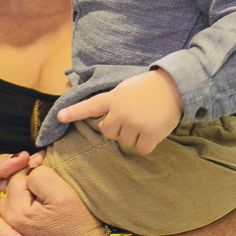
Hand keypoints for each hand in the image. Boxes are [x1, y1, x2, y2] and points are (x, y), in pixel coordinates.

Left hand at [0, 162, 120, 235]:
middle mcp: (7, 225)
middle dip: (26, 179)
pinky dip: (24, 205)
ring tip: (46, 198)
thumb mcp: (62, 194)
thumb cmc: (79, 228)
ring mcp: (11, 233)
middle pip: (10, 186)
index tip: (53, 173)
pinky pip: (15, 212)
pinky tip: (41, 210)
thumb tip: (31, 167)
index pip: (18, 174)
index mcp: (15, 212)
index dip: (37, 167)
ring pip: (11, 198)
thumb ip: (40, 175)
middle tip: (50, 185)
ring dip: (24, 192)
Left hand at [57, 69, 182, 154]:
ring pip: (124, 142)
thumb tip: (105, 122)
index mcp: (115, 97)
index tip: (59, 117)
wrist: (176, 86)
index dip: (74, 112)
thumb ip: (114, 101)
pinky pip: (141, 149)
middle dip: (118, 129)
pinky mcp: (150, 134)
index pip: (91, 105)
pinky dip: (147, 144)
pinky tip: (153, 131)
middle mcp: (121, 111)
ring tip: (146, 121)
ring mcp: (135, 123)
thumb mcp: (127, 88)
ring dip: (134, 136)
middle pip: (108, 132)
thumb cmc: (151, 87)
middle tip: (132, 119)